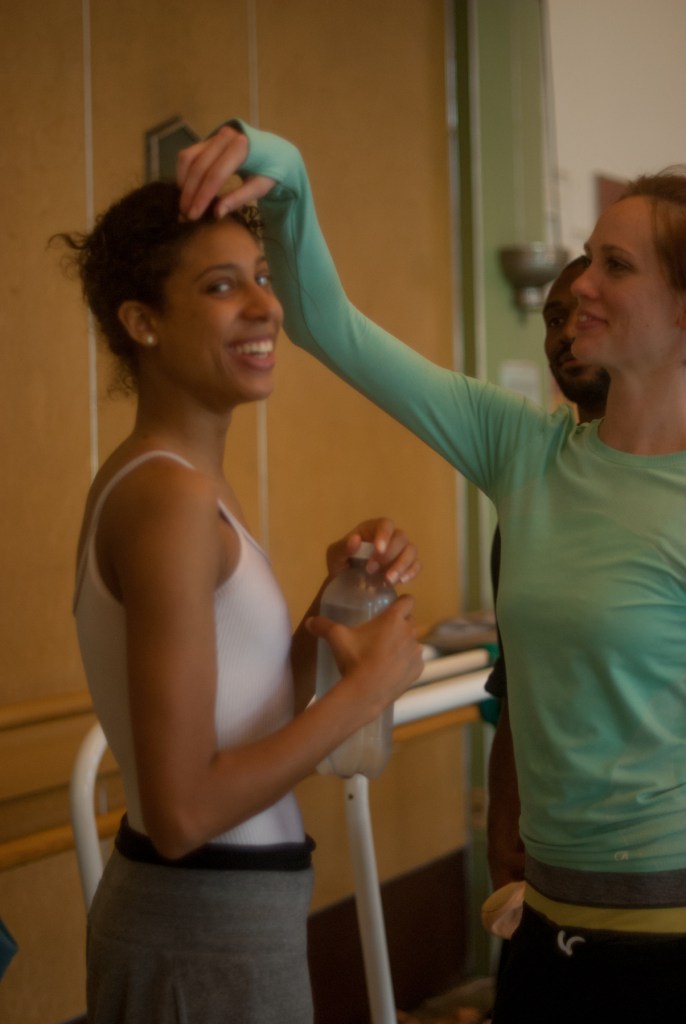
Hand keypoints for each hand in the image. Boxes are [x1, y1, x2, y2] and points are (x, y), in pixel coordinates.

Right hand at [176, 124, 275, 220]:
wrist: (273, 151)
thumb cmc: (269, 171)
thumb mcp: (260, 187)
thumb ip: (239, 198)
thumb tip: (216, 213)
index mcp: (241, 148)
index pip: (215, 175)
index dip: (202, 196)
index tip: (194, 215)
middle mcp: (225, 137)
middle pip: (199, 167)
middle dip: (190, 193)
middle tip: (186, 214)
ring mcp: (213, 137)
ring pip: (189, 159)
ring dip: (184, 183)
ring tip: (185, 204)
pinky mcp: (206, 140)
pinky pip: (188, 155)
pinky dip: (183, 174)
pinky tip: (186, 191)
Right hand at [307, 595, 422, 707]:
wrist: (366, 693)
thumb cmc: (354, 659)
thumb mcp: (336, 638)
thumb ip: (323, 625)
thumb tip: (309, 621)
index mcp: (394, 619)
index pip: (408, 600)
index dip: (401, 602)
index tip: (392, 608)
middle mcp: (410, 632)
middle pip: (410, 620)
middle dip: (399, 624)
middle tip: (382, 633)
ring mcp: (416, 652)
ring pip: (413, 641)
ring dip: (403, 644)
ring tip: (385, 654)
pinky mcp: (418, 669)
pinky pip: (414, 660)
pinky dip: (406, 663)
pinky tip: (391, 670)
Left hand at [325, 517, 420, 586]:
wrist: (346, 585)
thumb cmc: (341, 565)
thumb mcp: (335, 556)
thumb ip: (343, 547)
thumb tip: (356, 539)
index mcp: (372, 529)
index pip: (385, 524)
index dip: (385, 535)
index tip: (378, 551)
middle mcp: (390, 537)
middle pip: (401, 538)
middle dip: (390, 555)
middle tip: (372, 570)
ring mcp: (400, 551)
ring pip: (411, 550)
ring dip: (402, 565)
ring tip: (388, 580)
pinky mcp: (406, 566)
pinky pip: (417, 565)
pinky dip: (412, 572)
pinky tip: (402, 582)